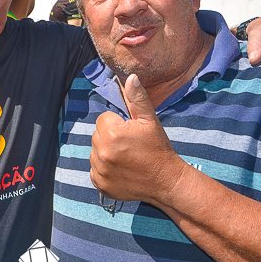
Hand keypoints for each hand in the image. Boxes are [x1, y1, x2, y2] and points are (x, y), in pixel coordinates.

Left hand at [90, 74, 186, 202]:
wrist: (165, 182)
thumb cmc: (158, 148)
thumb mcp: (150, 121)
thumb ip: (137, 98)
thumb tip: (130, 77)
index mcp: (112, 133)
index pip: (103, 119)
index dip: (117, 124)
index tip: (130, 133)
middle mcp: (102, 152)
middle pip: (97, 135)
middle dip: (110, 137)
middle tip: (129, 145)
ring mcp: (100, 170)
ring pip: (95, 152)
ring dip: (106, 153)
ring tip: (126, 157)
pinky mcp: (100, 184)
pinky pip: (95, 170)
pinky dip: (104, 169)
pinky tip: (121, 169)